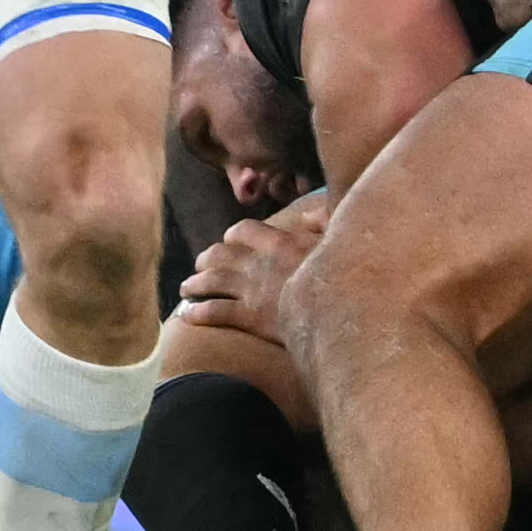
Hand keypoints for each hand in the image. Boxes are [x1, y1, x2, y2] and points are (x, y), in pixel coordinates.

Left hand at [178, 200, 329, 341]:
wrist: (338, 311)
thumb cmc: (345, 276)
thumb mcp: (339, 240)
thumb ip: (324, 221)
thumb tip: (309, 213)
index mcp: (280, 242)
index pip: (245, 230)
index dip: (233, 235)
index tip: (230, 240)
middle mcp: (259, 263)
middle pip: (220, 255)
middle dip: (206, 259)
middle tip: (201, 264)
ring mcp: (251, 290)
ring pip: (211, 281)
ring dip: (195, 283)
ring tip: (186, 287)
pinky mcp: (249, 317)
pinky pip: (214, 311)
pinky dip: (196, 312)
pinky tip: (186, 315)